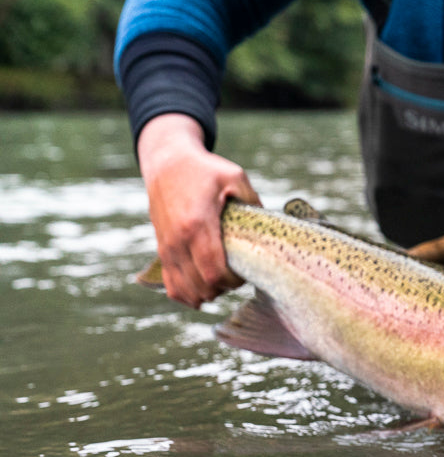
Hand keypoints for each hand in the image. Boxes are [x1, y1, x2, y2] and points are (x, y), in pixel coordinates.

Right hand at [137, 113, 260, 308]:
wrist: (166, 162)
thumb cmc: (204, 170)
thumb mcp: (234, 177)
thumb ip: (253, 201)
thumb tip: (269, 226)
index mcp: (197, 225)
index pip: (215, 272)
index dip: (233, 281)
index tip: (246, 271)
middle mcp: (177, 240)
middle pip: (202, 286)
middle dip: (224, 288)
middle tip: (237, 276)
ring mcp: (166, 247)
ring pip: (185, 290)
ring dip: (207, 294)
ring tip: (222, 282)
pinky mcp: (161, 250)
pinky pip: (170, 286)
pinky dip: (187, 294)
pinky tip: (203, 291)